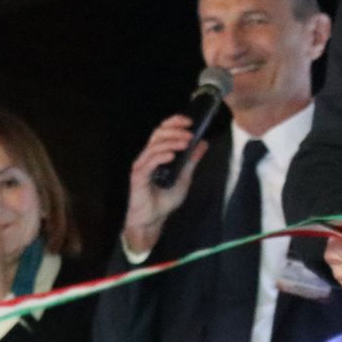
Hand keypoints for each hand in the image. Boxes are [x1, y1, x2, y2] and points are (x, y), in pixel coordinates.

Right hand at [123, 115, 209, 256]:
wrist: (153, 220)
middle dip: (175, 130)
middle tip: (190, 132)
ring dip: (171, 142)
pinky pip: (149, 162)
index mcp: (157, 154)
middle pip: (158, 134)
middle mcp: (148, 157)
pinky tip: (172, 155)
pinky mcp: (138, 177)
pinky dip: (160, 156)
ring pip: (154, 146)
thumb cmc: (164, 200)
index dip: (174, 123)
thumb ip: (192, 161)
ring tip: (186, 142)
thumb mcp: (184, 177)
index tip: (190, 121)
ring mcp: (142, 166)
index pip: (163, 132)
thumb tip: (203, 143)